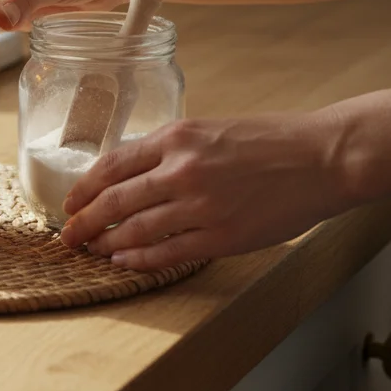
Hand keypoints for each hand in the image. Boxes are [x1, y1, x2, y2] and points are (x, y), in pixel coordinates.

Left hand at [59, 114, 351, 270]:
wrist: (323, 157)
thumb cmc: (271, 141)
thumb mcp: (210, 129)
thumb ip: (171, 149)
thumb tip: (133, 173)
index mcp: (176, 137)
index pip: (111, 164)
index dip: (83, 188)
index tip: (70, 203)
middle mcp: (181, 170)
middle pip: (113, 201)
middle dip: (82, 222)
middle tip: (67, 236)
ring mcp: (200, 206)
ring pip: (134, 231)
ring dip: (107, 244)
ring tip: (94, 250)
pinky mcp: (221, 236)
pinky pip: (167, 253)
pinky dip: (139, 259)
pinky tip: (125, 261)